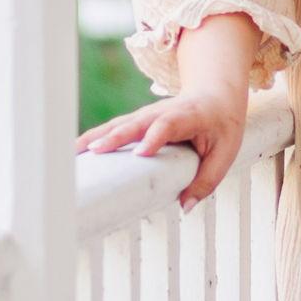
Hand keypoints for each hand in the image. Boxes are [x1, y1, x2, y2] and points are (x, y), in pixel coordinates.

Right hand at [75, 80, 250, 214]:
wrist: (216, 93)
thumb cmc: (222, 125)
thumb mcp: (225, 152)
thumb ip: (207, 180)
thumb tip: (185, 207)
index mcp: (189, 116)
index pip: (168, 124)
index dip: (154, 137)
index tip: (140, 154)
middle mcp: (164, 111)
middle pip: (137, 122)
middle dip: (116, 136)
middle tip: (96, 152)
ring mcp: (149, 113)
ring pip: (121, 123)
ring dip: (99, 136)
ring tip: (75, 152)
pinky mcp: (140, 119)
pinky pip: (116, 127)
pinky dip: (97, 136)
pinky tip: (77, 150)